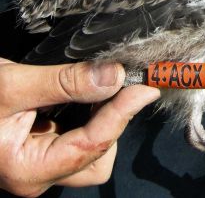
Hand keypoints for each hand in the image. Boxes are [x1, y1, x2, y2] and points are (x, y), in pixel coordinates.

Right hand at [0, 58, 159, 196]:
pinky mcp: (41, 150)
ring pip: (92, 153)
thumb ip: (65, 82)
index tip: (145, 87)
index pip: (92, 145)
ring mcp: (39, 165)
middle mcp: (37, 175)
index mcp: (28, 169)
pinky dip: (90, 117)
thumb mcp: (11, 85)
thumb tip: (114, 76)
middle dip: (113, 122)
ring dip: (103, 121)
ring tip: (99, 88)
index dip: (123, 113)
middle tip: (120, 85)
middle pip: (98, 157)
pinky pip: (79, 140)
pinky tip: (86, 94)